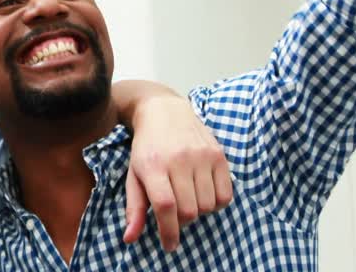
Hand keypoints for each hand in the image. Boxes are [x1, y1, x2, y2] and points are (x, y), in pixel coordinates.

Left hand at [123, 96, 232, 251]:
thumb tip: (130, 239)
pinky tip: (203, 192)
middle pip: (189, 211)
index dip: (168, 231)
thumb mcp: (134, 174)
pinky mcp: (219, 155)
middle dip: (181, 221)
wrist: (164, 111)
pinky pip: (226, 195)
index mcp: (153, 165)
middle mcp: (179, 160)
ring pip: (208, 205)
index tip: (169, 245)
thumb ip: (134, 208)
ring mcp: (202, 156)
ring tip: (187, 198)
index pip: (165, 207)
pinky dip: (216, 202)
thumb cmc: (146, 148)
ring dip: (198, 211)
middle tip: (174, 212)